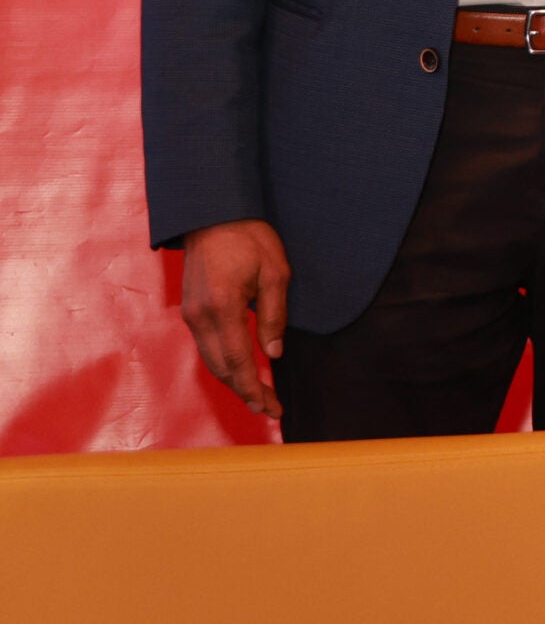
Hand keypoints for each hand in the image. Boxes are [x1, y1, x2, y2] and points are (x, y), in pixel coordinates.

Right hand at [179, 219, 291, 419]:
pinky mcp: (189, 310)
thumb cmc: (249, 238)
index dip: (256, 388)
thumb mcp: (276, 273)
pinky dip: (223, 364)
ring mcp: (191, 314)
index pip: (239, 361)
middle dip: (246, 392)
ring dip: (234, 381)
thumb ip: (274, 315)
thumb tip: (275, 352)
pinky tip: (241, 371)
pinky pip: (206, 347)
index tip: (273, 408)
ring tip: (259, 396)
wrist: (212, 214)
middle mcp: (200, 316)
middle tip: (271, 409)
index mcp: (223, 307)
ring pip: (211, 361)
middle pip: (221, 368)